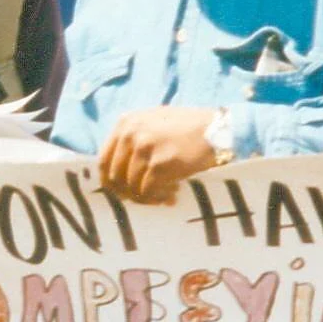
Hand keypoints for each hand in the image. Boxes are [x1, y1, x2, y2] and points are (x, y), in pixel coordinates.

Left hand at [99, 106, 219, 204]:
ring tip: (165, 195)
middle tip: (145, 199)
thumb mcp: (154, 122)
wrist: (219, 129)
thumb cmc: (188, 128)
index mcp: (126, 122)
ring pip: (132, 187)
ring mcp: (145, 148)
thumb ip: (133, 139)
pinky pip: (148, 191)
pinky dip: (159, 198)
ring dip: (148, 197)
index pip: (104, 160)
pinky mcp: (160, 164)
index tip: (121, 194)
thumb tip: (115, 174)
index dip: (110, 182)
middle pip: (116, 177)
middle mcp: (131, 133)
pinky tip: (173, 195)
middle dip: (129, 193)